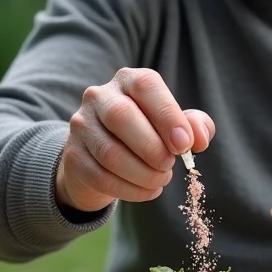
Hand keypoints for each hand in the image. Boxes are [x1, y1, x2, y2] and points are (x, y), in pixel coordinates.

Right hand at [55, 68, 214, 212]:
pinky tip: (147, 191)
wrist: (103, 156)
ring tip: (161, 179)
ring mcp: (81, 125)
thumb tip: (199, 138)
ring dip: (143, 174)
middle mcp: (99, 96)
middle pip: (122, 116)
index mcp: (128, 80)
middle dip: (152, 148)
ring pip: (110, 152)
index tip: (184, 145)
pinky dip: (130, 190)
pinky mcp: (73, 156)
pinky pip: (101, 177)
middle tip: (169, 165)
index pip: (146, 86)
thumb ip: (194, 125)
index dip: (167, 115)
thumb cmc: (147, 133)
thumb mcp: (174, 124)